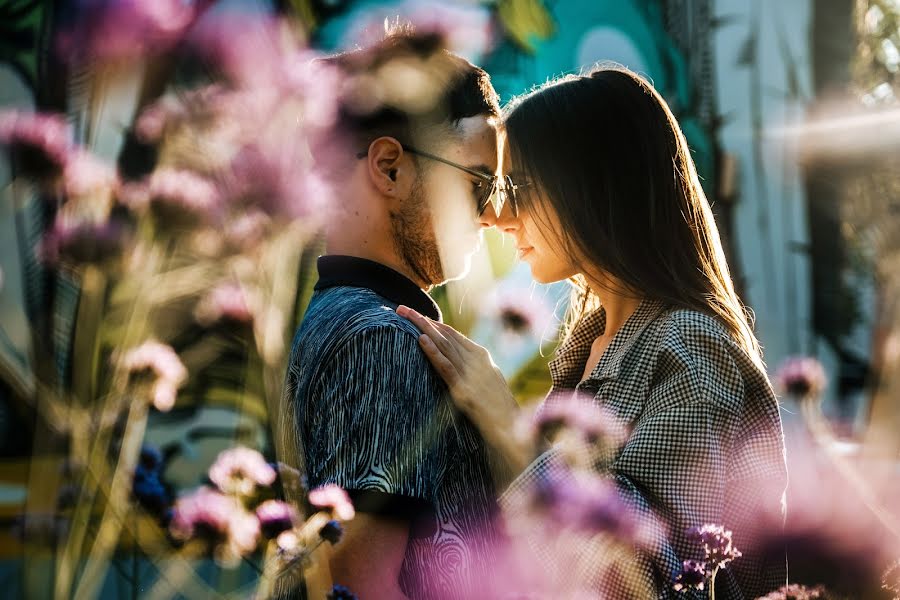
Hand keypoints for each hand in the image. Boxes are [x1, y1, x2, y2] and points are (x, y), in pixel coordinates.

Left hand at [396, 305, 527, 474]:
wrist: (513, 428)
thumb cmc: (500, 407)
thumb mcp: (488, 380)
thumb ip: (474, 367)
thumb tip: (456, 356)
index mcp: (481, 355)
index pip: (452, 333)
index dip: (432, 321)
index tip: (414, 313)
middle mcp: (476, 360)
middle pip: (444, 334)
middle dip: (421, 320)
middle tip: (401, 308)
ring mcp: (470, 374)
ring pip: (443, 345)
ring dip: (422, 328)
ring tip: (405, 315)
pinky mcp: (464, 390)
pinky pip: (446, 367)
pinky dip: (433, 352)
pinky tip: (421, 340)